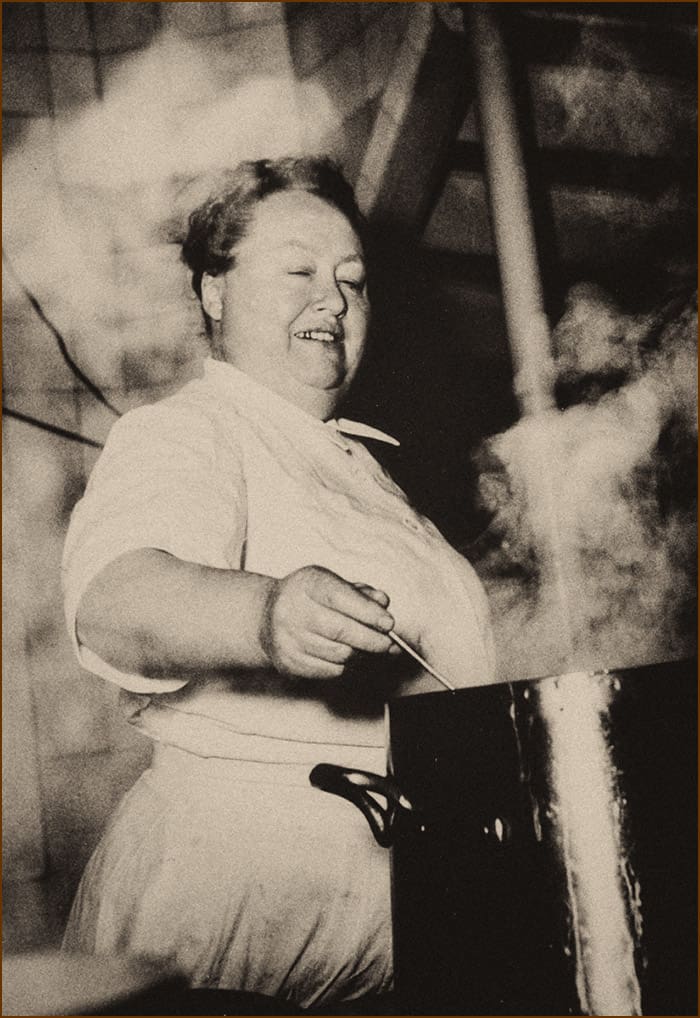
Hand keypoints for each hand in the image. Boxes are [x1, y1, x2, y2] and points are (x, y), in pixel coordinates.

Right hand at [259, 566, 394, 678]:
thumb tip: (382, 603)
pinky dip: (348, 666)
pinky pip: (331, 670)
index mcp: (307, 583)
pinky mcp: (289, 663)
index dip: (369, 613)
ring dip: (363, 655)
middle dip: (372, 640)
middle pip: (341, 631)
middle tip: (389, 644)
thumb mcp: (333, 584)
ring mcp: (288, 639)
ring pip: (340, 654)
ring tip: (371, 650)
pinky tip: (351, 657)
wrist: (266, 618)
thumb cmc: (309, 598)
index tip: (389, 623)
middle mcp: (293, 610)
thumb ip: (360, 593)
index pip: (342, 598)